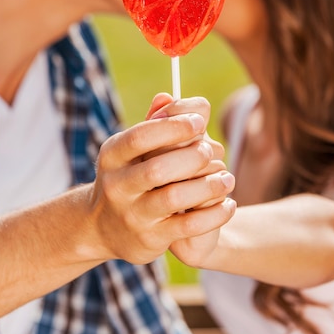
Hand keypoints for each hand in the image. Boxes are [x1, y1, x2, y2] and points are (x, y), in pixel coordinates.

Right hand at [87, 95, 235, 263]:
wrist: (104, 227)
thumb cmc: (131, 173)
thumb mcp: (135, 147)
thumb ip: (156, 120)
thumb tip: (171, 95)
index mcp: (113, 155)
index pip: (140, 137)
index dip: (173, 127)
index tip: (201, 121)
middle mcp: (117, 185)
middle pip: (157, 168)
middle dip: (192, 157)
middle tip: (212, 150)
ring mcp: (132, 214)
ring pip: (174, 198)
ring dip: (208, 186)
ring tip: (227, 178)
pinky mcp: (150, 239)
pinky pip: (188, 226)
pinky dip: (214, 214)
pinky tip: (228, 204)